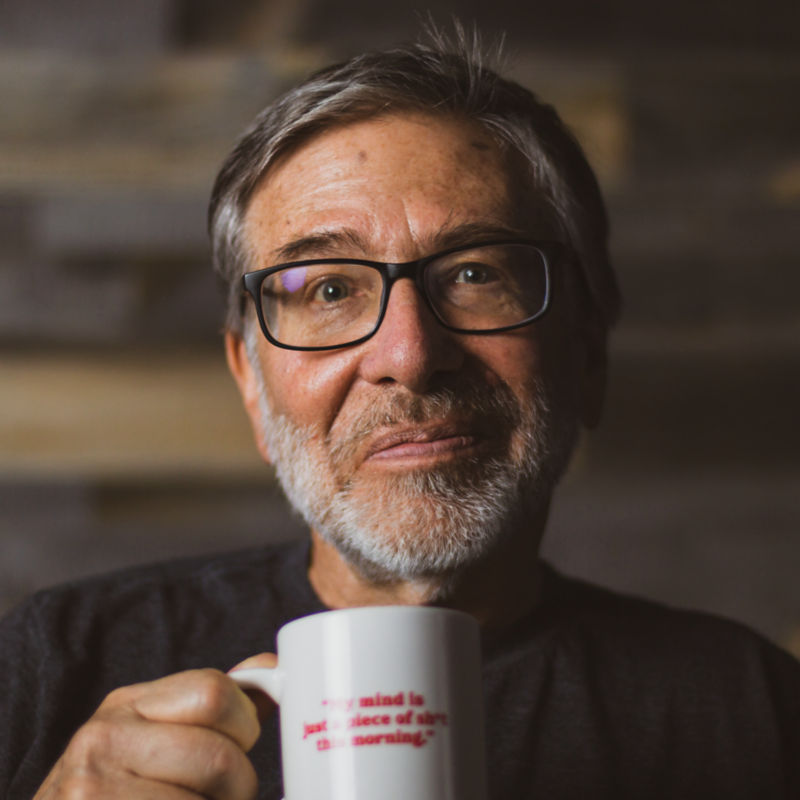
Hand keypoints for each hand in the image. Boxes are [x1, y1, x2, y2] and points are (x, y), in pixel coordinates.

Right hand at [35, 654, 277, 798]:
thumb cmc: (119, 794)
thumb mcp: (156, 740)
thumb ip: (216, 708)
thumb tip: (274, 667)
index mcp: (126, 704)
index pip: (214, 692)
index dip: (244, 726)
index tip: (239, 748)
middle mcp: (102, 739)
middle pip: (219, 757)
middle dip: (238, 788)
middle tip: (222, 798)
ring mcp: (91, 791)